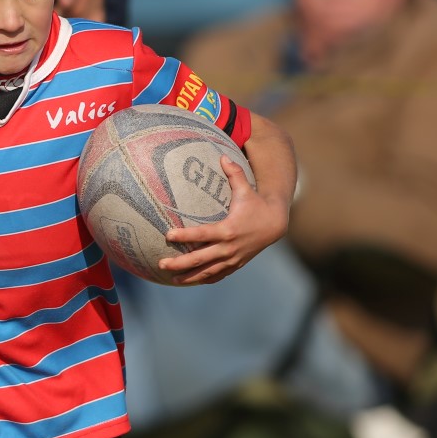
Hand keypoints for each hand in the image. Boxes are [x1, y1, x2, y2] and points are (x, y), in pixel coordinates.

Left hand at [157, 155, 287, 284]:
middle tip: (161, 263)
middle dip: (180, 263)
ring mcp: (232, 259)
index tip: (167, 236)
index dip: (184, 236)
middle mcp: (229, 247)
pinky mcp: (236, 265)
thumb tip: (222, 155)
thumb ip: (234, 173)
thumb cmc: (256, 204)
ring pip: (207, 272)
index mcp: (228, 229)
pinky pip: (217, 275)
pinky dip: (204, 279)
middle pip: (200, 259)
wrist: (275, 224)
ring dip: (189, 277)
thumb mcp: (245, 189)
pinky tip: (190, 281)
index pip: (201, 235)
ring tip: (171, 279)